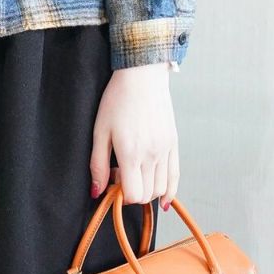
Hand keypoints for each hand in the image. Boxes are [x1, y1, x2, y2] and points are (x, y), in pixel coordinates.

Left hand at [90, 63, 178, 211]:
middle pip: (147, 194)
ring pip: (161, 188)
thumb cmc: (117, 100)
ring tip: (135, 174)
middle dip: (132, 192)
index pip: (133, 195)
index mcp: (131, 153)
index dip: (121, 194)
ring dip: (148, 190)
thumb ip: (98, 164)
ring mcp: (165, 151)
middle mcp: (151, 155)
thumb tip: (97, 193)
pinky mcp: (174, 144)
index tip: (112, 180)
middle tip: (120, 174)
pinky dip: (169, 191)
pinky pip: (175, 177)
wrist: (141, 77)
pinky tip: (162, 196)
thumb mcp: (100, 130)